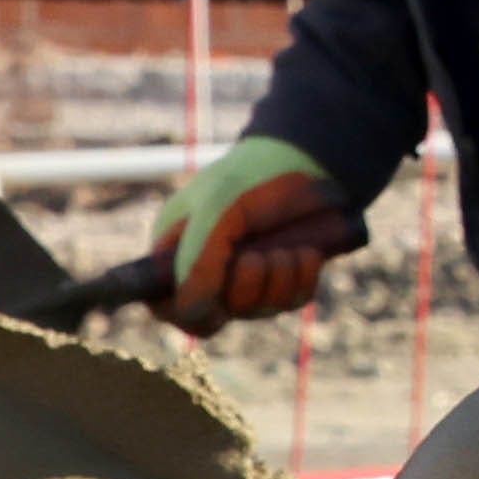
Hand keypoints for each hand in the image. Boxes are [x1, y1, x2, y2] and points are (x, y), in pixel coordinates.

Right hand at [159, 133, 358, 329]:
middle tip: (254, 259)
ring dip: (275, 280)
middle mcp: (209, 271)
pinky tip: (305, 251)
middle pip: (212, 318)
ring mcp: (248, 278)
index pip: (165, 305)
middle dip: (240, 291)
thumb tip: (192, 310)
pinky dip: (301, 278)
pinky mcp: (285, 278)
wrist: (312, 160)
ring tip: (285, 248)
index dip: (185, 310)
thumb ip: (197, 260)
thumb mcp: (218, 210)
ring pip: (256, 312)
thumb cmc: (253, 177)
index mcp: (178, 251)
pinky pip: (291, 302)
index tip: (211, 297)